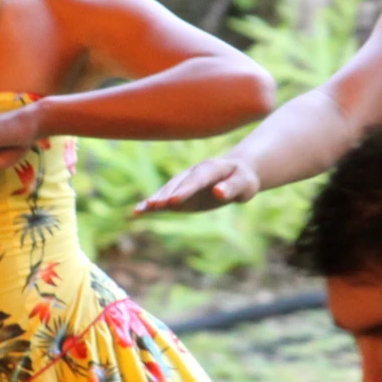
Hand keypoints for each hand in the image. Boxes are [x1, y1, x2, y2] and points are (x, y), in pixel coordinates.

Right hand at [137, 154, 259, 214]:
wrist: (236, 175)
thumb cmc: (242, 180)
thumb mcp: (244, 185)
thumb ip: (231, 188)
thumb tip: (218, 193)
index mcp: (210, 169)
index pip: (196, 180)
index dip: (185, 189)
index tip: (174, 200)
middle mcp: (193, 174)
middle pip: (178, 184)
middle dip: (166, 194)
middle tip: (155, 205)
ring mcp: (184, 183)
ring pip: (168, 190)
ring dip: (157, 199)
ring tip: (144, 209)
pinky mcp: (180, 195)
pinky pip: (165, 199)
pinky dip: (151, 204)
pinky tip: (137, 212)